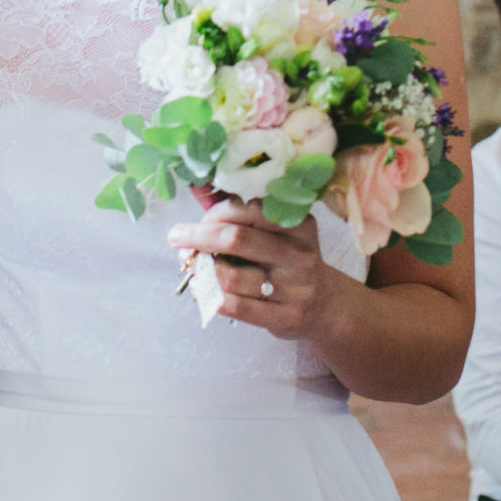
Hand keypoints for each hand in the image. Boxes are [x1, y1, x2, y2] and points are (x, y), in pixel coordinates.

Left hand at [167, 197, 347, 339]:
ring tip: (192, 266)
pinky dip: (209, 296)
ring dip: (201, 270)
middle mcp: (299, 254)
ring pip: (230, 276)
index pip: (249, 210)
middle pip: (237, 239)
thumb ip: (236, 209)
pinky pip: (235, 306)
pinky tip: (200, 288)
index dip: (215, 213)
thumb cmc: (287, 262)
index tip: (199, 220)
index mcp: (298, 224)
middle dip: (198, 236)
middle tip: (176, 237)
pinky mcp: (285, 317)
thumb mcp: (273, 232)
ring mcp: (294, 288)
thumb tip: (195, 184)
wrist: (324, 307)